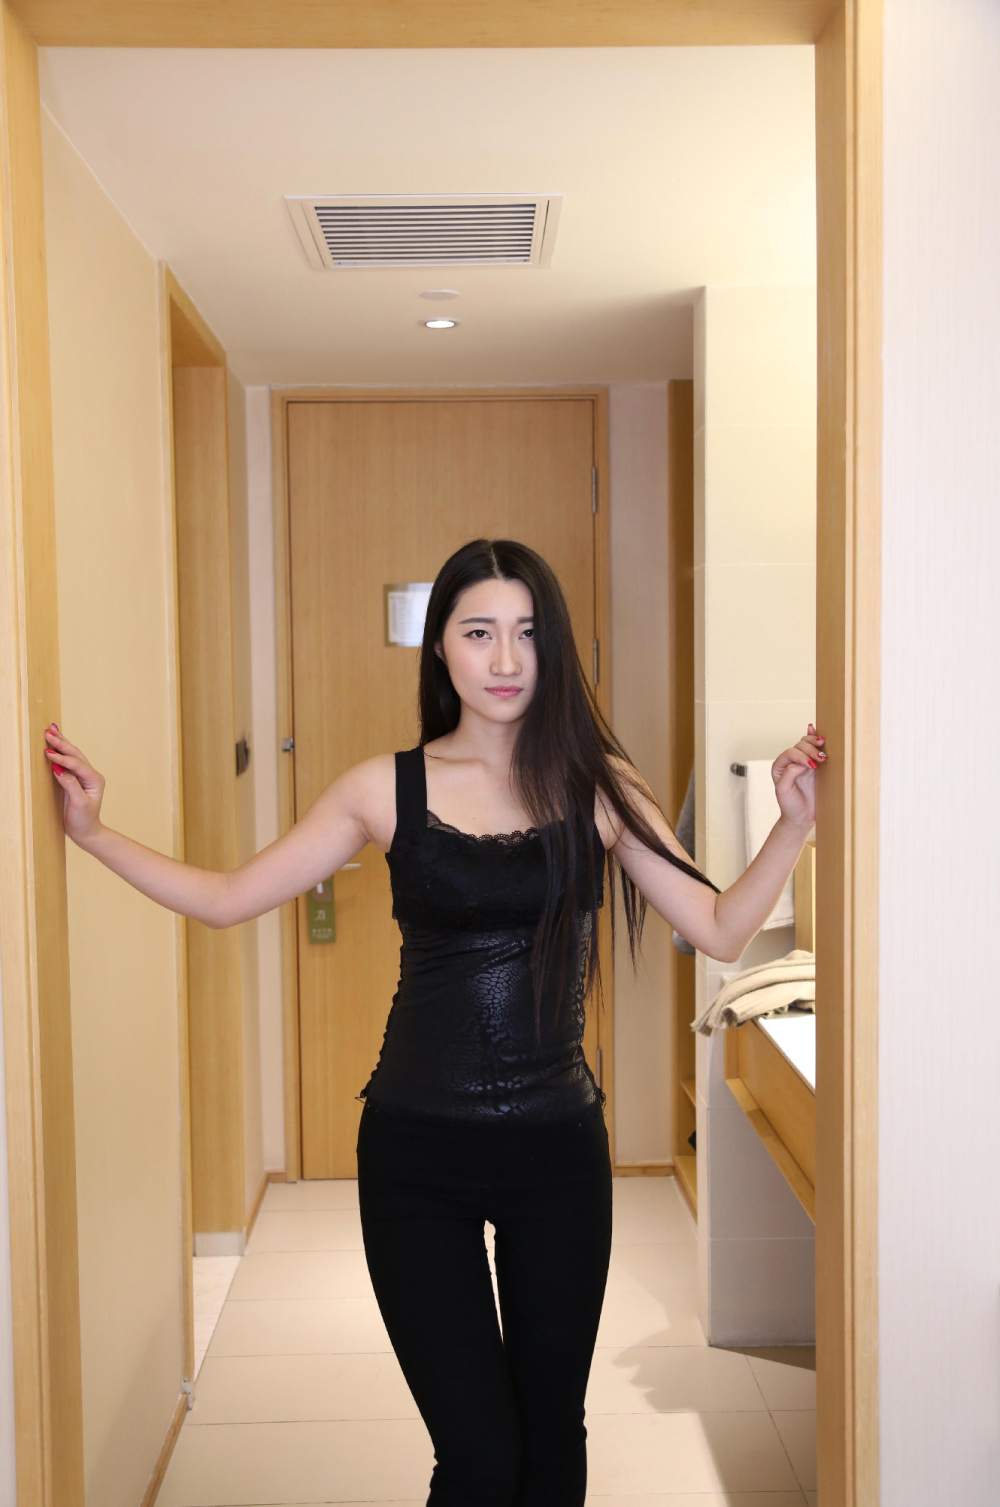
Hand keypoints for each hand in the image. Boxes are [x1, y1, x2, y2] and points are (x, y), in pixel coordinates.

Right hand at [44, 724, 106, 846]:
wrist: (86, 831)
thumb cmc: (83, 820)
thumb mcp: (78, 803)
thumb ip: (70, 785)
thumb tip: (58, 768)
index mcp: (94, 779)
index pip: (77, 764)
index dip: (62, 758)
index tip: (48, 753)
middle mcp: (91, 775)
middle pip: (75, 754)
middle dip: (61, 743)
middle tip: (48, 732)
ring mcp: (83, 776)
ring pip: (72, 754)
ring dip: (61, 742)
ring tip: (52, 729)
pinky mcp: (75, 778)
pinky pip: (68, 761)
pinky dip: (61, 751)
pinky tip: (56, 742)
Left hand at [771, 723, 825, 830]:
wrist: (802, 817)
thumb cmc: (790, 805)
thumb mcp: (784, 791)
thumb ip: (789, 774)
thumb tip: (801, 762)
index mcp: (779, 766)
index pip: (790, 753)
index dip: (801, 756)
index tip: (812, 766)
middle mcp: (790, 762)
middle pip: (799, 746)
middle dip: (810, 750)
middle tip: (821, 759)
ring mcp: (802, 762)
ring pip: (806, 744)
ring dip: (815, 744)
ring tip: (823, 746)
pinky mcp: (814, 766)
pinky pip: (813, 748)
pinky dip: (813, 738)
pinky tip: (814, 728)